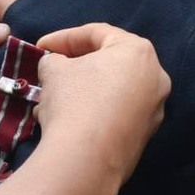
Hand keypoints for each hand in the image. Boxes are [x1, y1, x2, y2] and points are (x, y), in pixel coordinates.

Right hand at [31, 24, 168, 191]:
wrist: (86, 161)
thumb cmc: (73, 102)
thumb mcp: (53, 69)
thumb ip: (55, 59)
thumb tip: (56, 65)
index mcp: (138, 51)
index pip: (96, 33)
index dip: (62, 38)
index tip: (38, 48)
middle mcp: (155, 78)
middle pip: (109, 63)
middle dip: (74, 66)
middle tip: (49, 71)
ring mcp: (154, 109)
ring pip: (111, 91)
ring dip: (81, 92)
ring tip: (50, 101)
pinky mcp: (145, 136)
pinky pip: (116, 114)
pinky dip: (93, 112)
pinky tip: (65, 121)